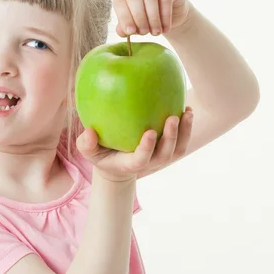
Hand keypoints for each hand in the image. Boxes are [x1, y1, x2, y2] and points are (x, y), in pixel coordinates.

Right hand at [76, 106, 193, 181]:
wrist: (117, 164)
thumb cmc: (102, 154)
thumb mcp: (89, 151)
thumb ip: (86, 144)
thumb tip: (89, 132)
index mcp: (131, 164)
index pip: (142, 159)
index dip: (147, 148)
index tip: (150, 132)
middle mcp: (149, 162)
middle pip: (165, 154)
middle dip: (171, 137)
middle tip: (172, 118)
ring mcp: (160, 157)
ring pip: (177, 149)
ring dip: (184, 132)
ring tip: (187, 112)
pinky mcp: (168, 149)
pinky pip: (181, 141)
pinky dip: (187, 128)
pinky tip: (187, 109)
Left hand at [113, 0, 190, 36]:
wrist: (171, 15)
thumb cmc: (147, 18)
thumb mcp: (135, 24)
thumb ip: (126, 27)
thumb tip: (121, 32)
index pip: (119, 0)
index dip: (124, 17)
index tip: (130, 32)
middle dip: (138, 17)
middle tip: (144, 32)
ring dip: (152, 17)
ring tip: (155, 32)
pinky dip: (165, 16)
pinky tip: (165, 28)